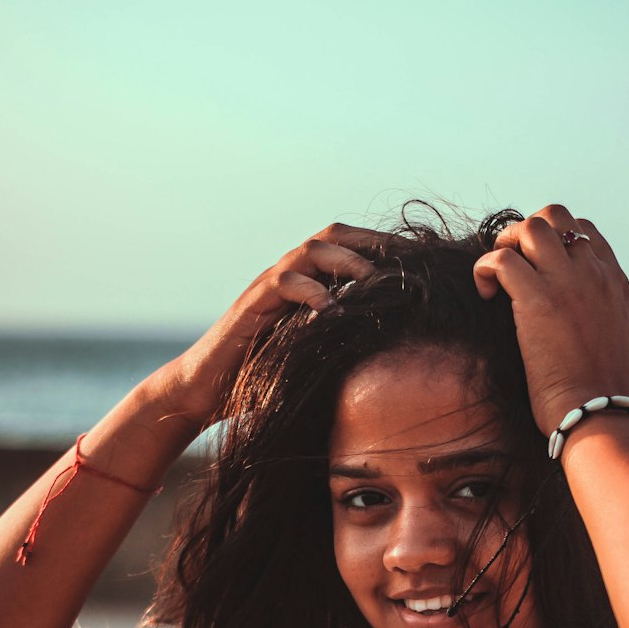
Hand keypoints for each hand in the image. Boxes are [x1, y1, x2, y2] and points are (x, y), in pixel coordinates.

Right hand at [163, 224, 391, 423]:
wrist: (206, 391)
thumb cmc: (263, 379)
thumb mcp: (315, 358)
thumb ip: (345, 346)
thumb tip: (397, 356)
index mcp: (308, 282)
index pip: (351, 248)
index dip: (385, 248)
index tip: (422, 259)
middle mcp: (290, 276)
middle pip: (334, 235)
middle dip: (373, 242)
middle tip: (407, 258)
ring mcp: (269, 287)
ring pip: (311, 250)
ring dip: (347, 261)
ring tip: (374, 282)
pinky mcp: (251, 305)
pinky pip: (283, 284)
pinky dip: (310, 291)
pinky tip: (332, 310)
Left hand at [472, 204, 628, 436]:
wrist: (598, 413)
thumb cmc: (600, 394)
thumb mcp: (612, 340)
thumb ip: (597, 315)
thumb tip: (574, 318)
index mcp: (615, 281)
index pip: (584, 231)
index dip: (553, 239)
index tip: (536, 267)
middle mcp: (594, 273)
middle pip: (555, 216)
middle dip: (525, 232)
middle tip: (512, 265)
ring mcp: (567, 283)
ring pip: (529, 228)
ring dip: (504, 244)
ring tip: (496, 277)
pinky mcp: (537, 301)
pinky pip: (500, 260)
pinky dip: (484, 269)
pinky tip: (485, 294)